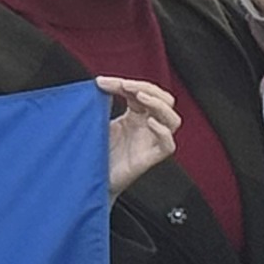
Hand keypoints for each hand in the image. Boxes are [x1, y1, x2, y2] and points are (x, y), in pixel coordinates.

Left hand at [96, 74, 179, 191]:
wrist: (91, 181)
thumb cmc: (96, 153)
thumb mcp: (98, 123)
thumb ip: (102, 104)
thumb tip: (100, 82)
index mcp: (136, 116)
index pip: (142, 92)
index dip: (126, 83)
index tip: (102, 82)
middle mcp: (147, 127)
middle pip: (164, 101)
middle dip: (147, 88)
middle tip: (125, 85)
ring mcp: (151, 142)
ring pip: (173, 120)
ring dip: (159, 104)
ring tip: (140, 97)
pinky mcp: (150, 158)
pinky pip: (168, 145)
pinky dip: (163, 132)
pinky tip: (150, 123)